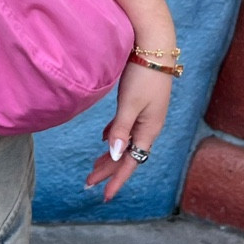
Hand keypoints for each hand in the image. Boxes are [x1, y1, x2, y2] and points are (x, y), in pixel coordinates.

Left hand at [85, 59, 173, 201]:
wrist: (155, 47)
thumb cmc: (142, 74)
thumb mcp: (129, 104)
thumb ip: (122, 129)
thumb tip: (116, 155)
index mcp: (149, 130)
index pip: (131, 162)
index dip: (116, 180)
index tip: (103, 196)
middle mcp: (149, 126)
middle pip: (127, 155)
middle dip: (109, 170)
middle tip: (88, 183)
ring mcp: (146, 115)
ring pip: (126, 143)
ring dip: (111, 155)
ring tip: (95, 167)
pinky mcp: (140, 104)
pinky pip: (126, 128)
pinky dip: (115, 136)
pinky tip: (106, 140)